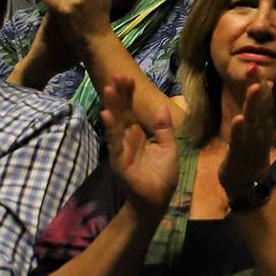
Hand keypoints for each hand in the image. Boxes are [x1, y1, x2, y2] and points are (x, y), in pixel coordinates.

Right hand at [101, 75, 176, 219]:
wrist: (157, 201)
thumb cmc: (161, 176)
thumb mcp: (168, 147)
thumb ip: (163, 128)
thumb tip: (160, 107)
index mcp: (138, 135)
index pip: (131, 110)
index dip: (129, 95)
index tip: (128, 77)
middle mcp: (126, 140)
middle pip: (122, 113)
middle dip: (119, 94)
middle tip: (117, 74)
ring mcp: (121, 150)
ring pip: (116, 124)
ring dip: (112, 106)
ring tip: (108, 88)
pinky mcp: (120, 161)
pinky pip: (115, 143)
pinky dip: (111, 129)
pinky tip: (107, 115)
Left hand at [218, 69, 274, 203]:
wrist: (248, 182)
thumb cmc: (250, 152)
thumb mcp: (258, 126)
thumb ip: (263, 107)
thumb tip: (269, 84)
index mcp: (263, 122)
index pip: (264, 98)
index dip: (260, 81)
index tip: (256, 64)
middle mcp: (260, 129)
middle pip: (260, 104)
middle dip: (257, 85)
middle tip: (254, 67)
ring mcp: (251, 141)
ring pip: (253, 119)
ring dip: (254, 103)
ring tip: (254, 87)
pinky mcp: (240, 153)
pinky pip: (240, 140)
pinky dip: (240, 129)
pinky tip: (239, 118)